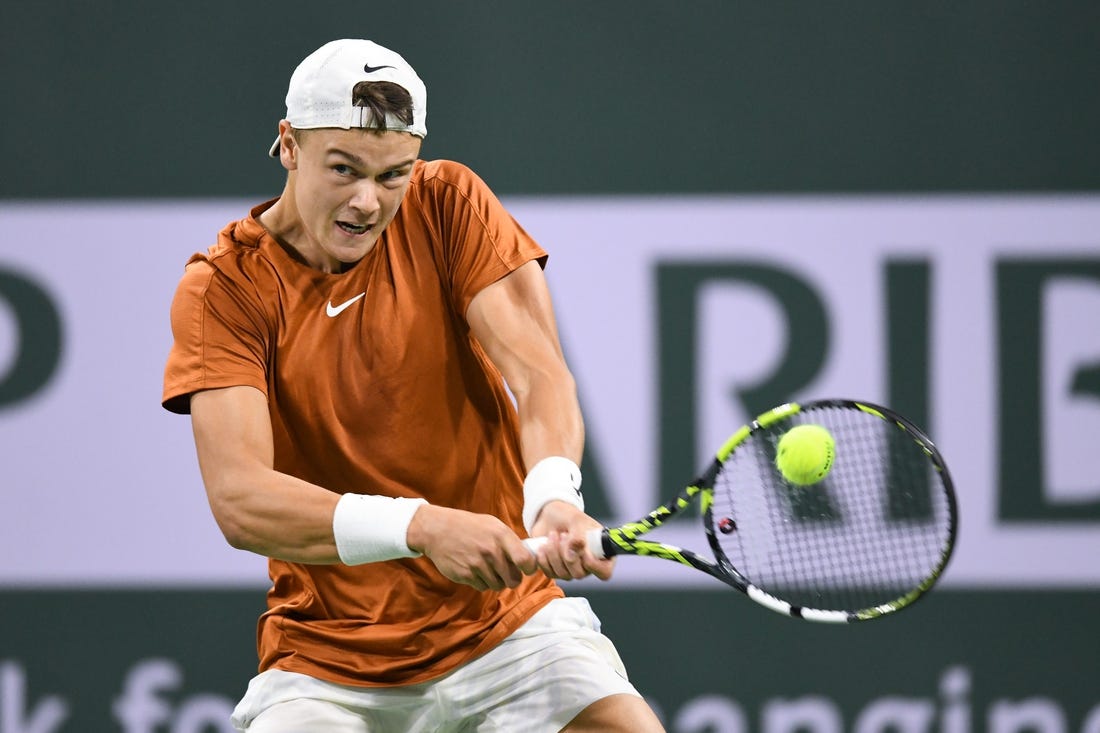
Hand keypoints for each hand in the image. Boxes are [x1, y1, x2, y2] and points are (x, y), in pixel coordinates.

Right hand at [406, 505, 536, 590]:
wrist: (437, 530)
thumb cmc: (468, 526)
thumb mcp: (492, 524)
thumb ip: (510, 541)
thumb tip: (528, 558)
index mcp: (501, 535)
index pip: (526, 560)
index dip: (529, 568)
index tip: (526, 568)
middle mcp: (491, 551)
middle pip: (514, 579)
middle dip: (511, 578)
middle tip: (505, 571)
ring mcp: (478, 564)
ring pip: (498, 585)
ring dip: (495, 580)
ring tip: (487, 567)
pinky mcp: (466, 575)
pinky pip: (482, 587)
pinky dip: (481, 582)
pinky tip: (474, 569)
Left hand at [529, 501, 614, 580]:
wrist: (550, 516)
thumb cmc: (569, 516)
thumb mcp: (577, 521)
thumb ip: (578, 537)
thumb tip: (573, 554)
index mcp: (601, 552)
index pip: (604, 571)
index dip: (594, 566)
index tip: (583, 552)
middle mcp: (588, 565)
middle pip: (579, 574)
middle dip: (567, 554)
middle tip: (563, 535)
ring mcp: (572, 569)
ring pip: (563, 574)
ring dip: (554, 554)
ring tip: (552, 535)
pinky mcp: (556, 570)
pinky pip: (550, 573)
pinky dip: (544, 560)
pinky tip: (543, 546)